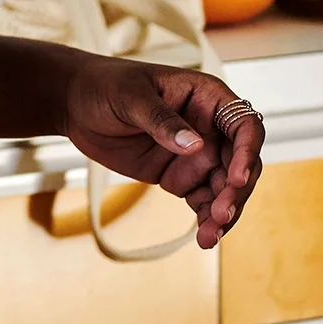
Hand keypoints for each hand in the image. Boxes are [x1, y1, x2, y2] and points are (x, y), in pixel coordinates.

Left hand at [59, 55, 265, 249]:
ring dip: (224, 213)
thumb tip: (195, 145)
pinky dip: (206, 219)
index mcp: (206, 97)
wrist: (75, 105)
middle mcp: (209, 127)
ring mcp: (197, 155)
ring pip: (225, 188)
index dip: (247, 151)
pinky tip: (205, 238)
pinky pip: (203, 201)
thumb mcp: (130, 96)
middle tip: (220, 215)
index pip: (243, 123)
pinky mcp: (180, 176)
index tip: (236, 177)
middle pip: (240, 163)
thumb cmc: (105, 85)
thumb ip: (162, 120)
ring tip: (210, 236)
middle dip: (236, 191)